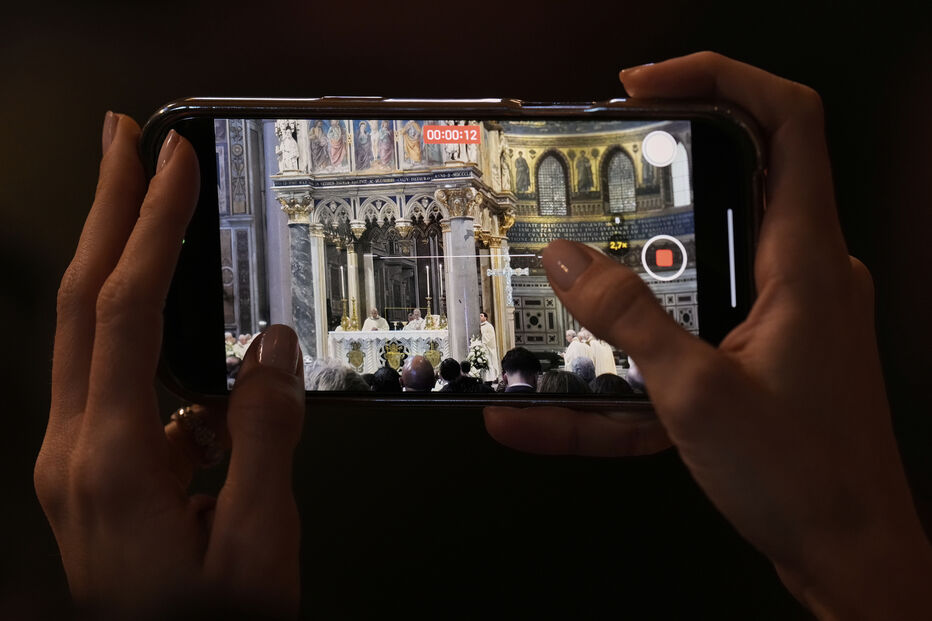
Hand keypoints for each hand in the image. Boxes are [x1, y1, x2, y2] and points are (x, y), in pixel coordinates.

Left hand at [35, 113, 305, 617]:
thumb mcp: (260, 541)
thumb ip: (264, 435)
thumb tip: (271, 351)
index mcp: (112, 464)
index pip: (123, 312)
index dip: (150, 226)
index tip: (169, 163)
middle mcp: (77, 453)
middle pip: (81, 302)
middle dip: (107, 209)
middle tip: (125, 142)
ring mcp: (78, 462)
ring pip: (90, 334)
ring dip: (117, 259)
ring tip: (150, 204)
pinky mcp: (98, 471)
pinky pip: (118, 380)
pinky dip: (147, 334)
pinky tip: (188, 339)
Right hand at [484, 52, 931, 617]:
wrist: (848, 551)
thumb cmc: (801, 478)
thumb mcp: (694, 394)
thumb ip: (627, 318)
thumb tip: (569, 262)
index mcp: (806, 261)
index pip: (787, 121)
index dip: (720, 78)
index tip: (646, 85)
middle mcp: (805, 272)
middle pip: (743, 172)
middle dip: (667, 160)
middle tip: (603, 162)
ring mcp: (789, 308)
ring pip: (712, 250)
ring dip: (646, 256)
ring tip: (580, 271)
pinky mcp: (769, 345)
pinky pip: (700, 317)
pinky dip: (646, 336)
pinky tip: (578, 388)